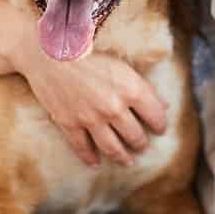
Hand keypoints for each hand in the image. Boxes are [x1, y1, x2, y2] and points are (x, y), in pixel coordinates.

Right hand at [13, 22, 169, 167]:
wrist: (50, 51)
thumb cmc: (88, 51)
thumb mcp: (121, 64)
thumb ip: (143, 87)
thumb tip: (164, 105)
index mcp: (131, 88)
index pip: (155, 115)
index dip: (160, 125)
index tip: (160, 129)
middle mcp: (113, 107)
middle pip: (135, 135)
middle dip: (141, 143)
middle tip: (143, 146)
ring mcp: (91, 118)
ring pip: (112, 147)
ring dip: (122, 157)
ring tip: (128, 161)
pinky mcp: (69, 124)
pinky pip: (83, 148)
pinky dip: (90, 157)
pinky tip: (95, 162)